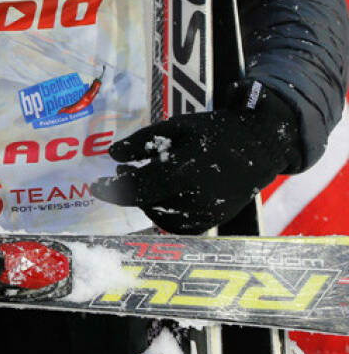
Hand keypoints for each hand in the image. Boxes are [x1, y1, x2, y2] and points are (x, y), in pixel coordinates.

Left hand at [91, 81, 299, 233]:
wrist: (260, 147)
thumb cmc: (214, 132)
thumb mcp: (175, 127)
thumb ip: (141, 143)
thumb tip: (111, 154)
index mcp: (183, 173)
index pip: (135, 191)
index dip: (110, 190)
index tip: (94, 185)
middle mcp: (195, 199)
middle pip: (145, 204)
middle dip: (127, 190)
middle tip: (123, 171)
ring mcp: (206, 214)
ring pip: (159, 216)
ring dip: (144, 200)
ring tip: (144, 177)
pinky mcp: (214, 222)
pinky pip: (179, 226)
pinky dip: (164, 212)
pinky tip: (161, 194)